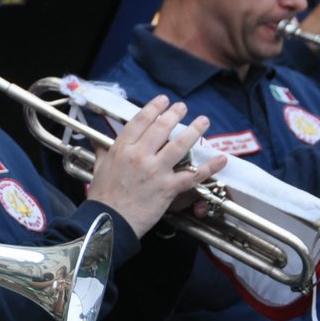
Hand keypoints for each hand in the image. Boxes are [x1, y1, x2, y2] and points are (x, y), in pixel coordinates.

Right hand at [88, 95, 223, 236]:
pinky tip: (221, 159)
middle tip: (183, 107)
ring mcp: (155, 171)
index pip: (141, 121)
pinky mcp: (167, 187)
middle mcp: (140, 155)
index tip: (163, 100)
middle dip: (175, 114)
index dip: (154, 108)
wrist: (109, 220)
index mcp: (122, 149)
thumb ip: (102, 152)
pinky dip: (209, 167)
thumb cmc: (103, 196)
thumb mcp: (98, 168)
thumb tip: (98, 142)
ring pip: (179, 145)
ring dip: (194, 131)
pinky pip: (192, 175)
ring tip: (204, 121)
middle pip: (162, 128)